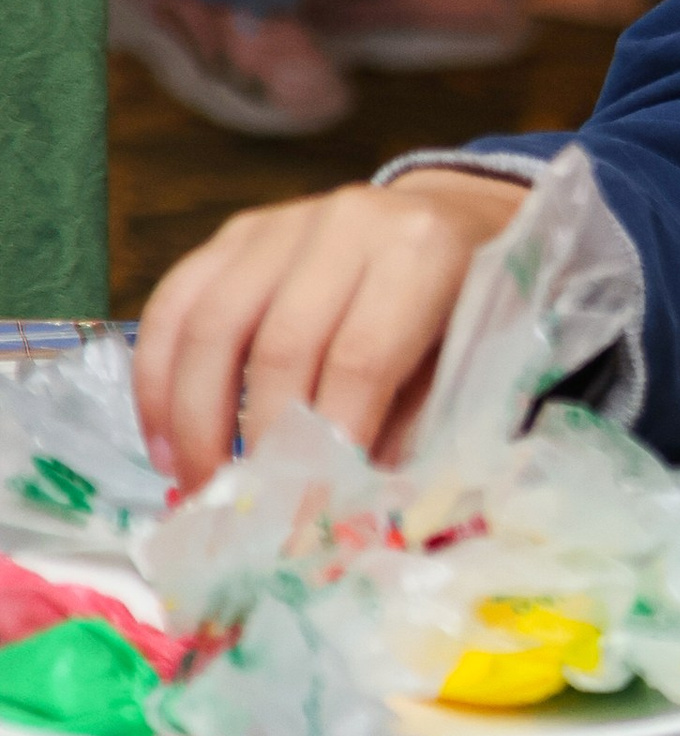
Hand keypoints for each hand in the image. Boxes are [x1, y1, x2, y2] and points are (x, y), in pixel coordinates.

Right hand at [133, 171, 528, 496]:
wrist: (451, 217)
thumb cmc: (465, 304)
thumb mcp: (466, 359)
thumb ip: (410, 427)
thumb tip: (349, 513)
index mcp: (421, 251)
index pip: (359, 360)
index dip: (326, 445)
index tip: (304, 519)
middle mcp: (347, 223)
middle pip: (279, 346)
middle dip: (257, 444)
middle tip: (247, 515)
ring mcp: (281, 224)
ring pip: (210, 326)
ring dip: (193, 420)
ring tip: (198, 489)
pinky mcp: (234, 234)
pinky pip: (174, 306)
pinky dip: (157, 380)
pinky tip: (165, 443)